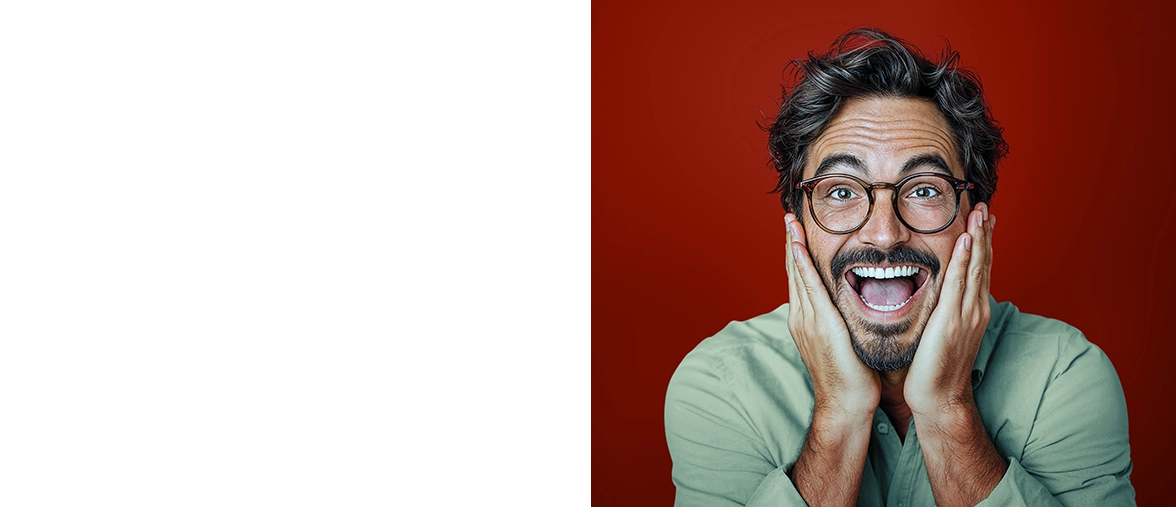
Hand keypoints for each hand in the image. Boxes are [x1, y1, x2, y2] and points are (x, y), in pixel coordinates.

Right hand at [785, 214, 879, 417]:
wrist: (847, 402)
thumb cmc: (852, 376)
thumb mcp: (845, 340)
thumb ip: (842, 319)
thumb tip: (853, 303)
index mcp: (808, 320)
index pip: (801, 278)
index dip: (797, 253)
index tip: (797, 230)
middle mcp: (802, 316)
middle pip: (793, 272)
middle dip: (790, 243)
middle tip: (789, 216)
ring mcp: (807, 320)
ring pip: (797, 275)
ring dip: (793, 246)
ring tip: (790, 222)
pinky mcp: (818, 323)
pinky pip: (808, 287)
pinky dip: (801, 265)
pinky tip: (798, 247)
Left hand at [904, 203, 993, 415]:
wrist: (939, 397)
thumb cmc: (935, 367)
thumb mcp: (941, 330)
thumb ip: (943, 309)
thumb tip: (937, 292)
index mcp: (972, 310)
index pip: (979, 269)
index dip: (982, 243)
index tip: (983, 219)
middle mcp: (974, 308)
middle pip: (983, 263)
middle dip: (984, 233)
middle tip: (985, 206)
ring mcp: (966, 314)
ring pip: (975, 268)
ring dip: (978, 239)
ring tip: (979, 213)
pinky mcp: (952, 321)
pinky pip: (959, 285)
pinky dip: (964, 261)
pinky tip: (965, 242)